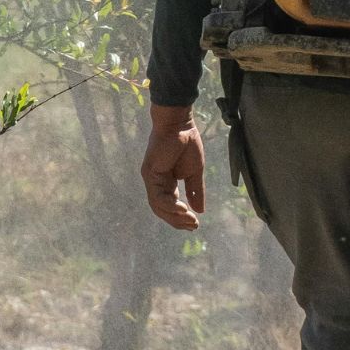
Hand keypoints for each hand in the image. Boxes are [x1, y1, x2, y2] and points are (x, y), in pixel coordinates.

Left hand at [141, 104, 205, 229]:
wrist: (179, 123)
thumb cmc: (186, 142)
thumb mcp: (195, 171)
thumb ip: (195, 190)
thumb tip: (200, 210)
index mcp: (166, 183)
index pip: (170, 206)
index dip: (181, 218)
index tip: (195, 225)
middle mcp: (156, 183)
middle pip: (162, 210)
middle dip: (178, 221)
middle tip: (193, 226)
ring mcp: (151, 179)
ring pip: (158, 206)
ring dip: (174, 216)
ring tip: (190, 220)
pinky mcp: (149, 173)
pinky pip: (157, 196)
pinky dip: (169, 205)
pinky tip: (182, 208)